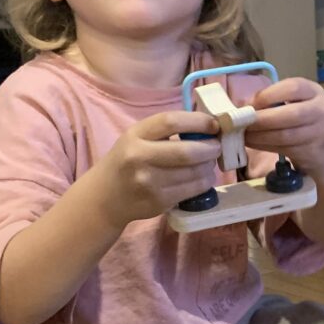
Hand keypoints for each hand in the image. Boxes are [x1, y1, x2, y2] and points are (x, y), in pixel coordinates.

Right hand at [94, 111, 220, 227]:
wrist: (105, 196)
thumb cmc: (127, 161)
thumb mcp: (138, 138)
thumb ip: (166, 130)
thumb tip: (208, 126)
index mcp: (135, 135)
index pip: (171, 121)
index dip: (198, 121)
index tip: (214, 124)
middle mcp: (139, 158)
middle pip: (187, 151)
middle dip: (210, 148)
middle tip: (217, 146)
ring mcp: (149, 183)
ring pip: (194, 173)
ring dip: (209, 166)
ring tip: (209, 162)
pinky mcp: (159, 202)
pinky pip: (193, 190)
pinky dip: (205, 182)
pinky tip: (203, 177)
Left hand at [244, 78, 323, 173]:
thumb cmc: (302, 121)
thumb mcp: (293, 104)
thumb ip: (272, 101)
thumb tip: (244, 107)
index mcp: (314, 91)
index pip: (293, 88)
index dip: (268, 95)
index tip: (250, 104)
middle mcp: (322, 110)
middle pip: (291, 114)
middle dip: (262, 119)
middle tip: (243, 123)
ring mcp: (321, 132)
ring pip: (286, 135)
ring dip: (260, 135)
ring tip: (244, 135)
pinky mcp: (313, 151)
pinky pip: (285, 148)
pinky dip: (264, 145)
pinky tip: (253, 143)